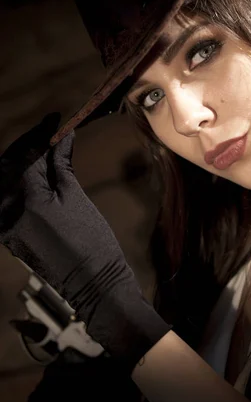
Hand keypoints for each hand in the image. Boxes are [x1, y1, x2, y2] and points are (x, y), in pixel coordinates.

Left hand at [0, 116, 170, 368]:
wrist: (91, 282)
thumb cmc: (92, 240)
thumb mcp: (77, 198)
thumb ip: (61, 165)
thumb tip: (62, 136)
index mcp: (28, 200)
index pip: (27, 155)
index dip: (40, 133)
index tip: (54, 119)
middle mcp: (7, 212)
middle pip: (7, 166)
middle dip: (25, 146)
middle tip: (46, 132)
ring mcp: (2, 226)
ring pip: (2, 182)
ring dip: (17, 163)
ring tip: (39, 150)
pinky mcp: (5, 235)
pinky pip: (4, 201)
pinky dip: (15, 183)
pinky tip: (31, 174)